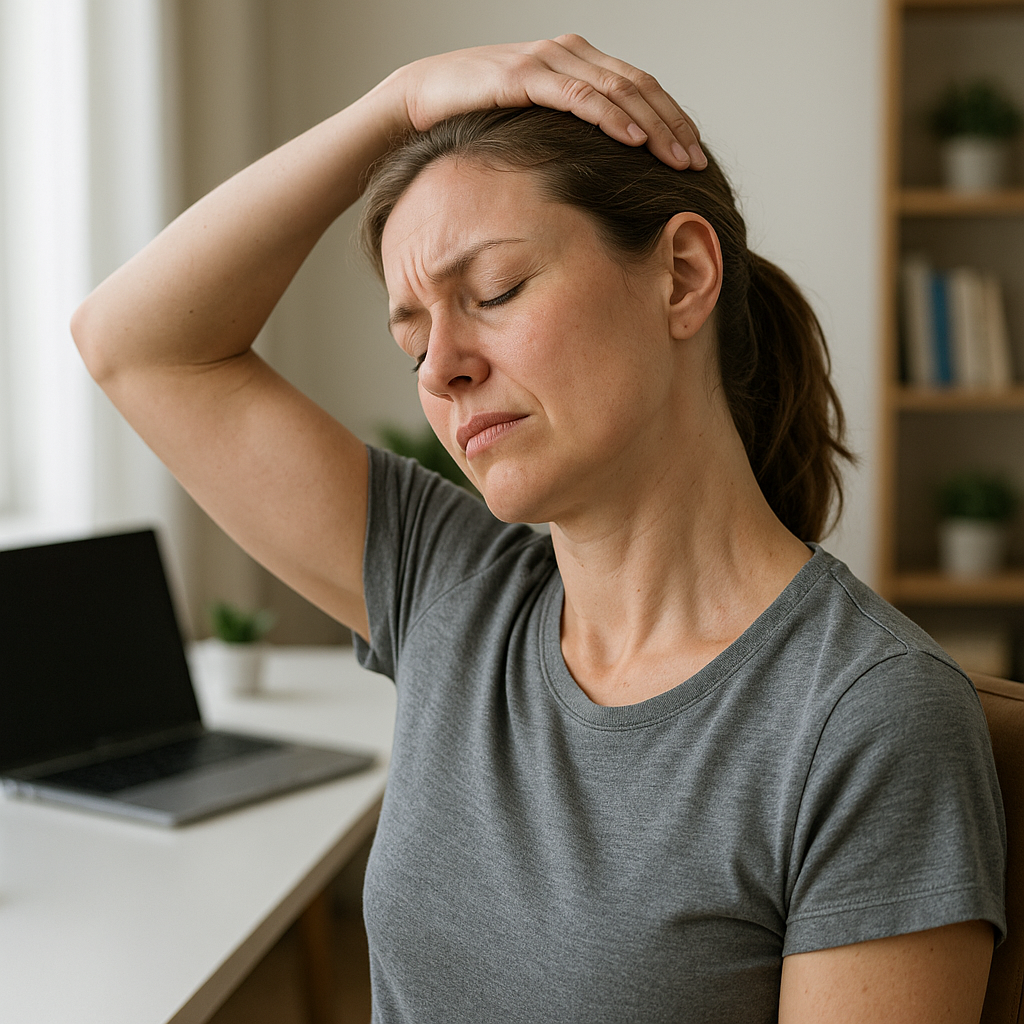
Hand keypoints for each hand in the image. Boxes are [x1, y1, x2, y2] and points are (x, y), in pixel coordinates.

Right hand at [386, 35, 705, 169]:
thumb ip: (567, 129)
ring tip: (676, 157)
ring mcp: (549, 60)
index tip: (694, 152)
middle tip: (696, 160)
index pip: (638, 87)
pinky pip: (580, 97)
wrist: (421, 97)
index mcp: (577, 60)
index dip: (671, 118)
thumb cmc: (476, 116)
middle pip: (637, 88)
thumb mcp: (533, 121)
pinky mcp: (526, 76)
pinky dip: (611, 118)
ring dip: (652, 126)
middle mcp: (569, 52)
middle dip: (672, 125)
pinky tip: (634, 140)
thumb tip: (600, 165)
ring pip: (616, 91)